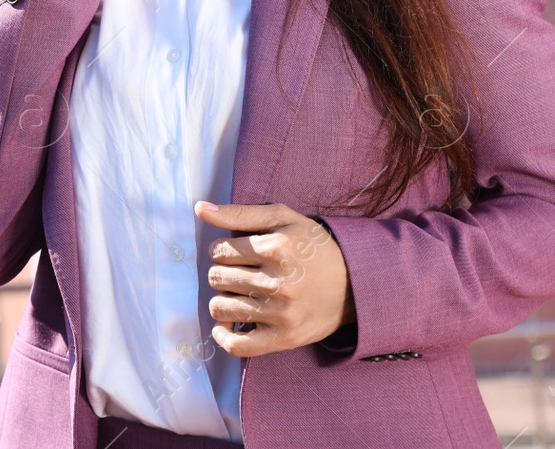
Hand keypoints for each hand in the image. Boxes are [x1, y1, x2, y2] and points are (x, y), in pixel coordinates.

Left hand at [194, 200, 355, 357]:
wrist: (355, 284)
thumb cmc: (313, 247)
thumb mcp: (283, 218)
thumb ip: (239, 212)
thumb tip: (199, 209)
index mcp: (276, 249)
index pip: (219, 250)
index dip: (222, 250)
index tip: (237, 254)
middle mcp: (278, 283)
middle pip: (216, 278)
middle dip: (223, 273)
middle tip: (241, 274)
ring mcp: (281, 314)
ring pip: (220, 308)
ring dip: (223, 300)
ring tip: (240, 295)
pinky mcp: (285, 338)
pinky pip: (237, 346)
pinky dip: (223, 336)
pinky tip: (227, 325)